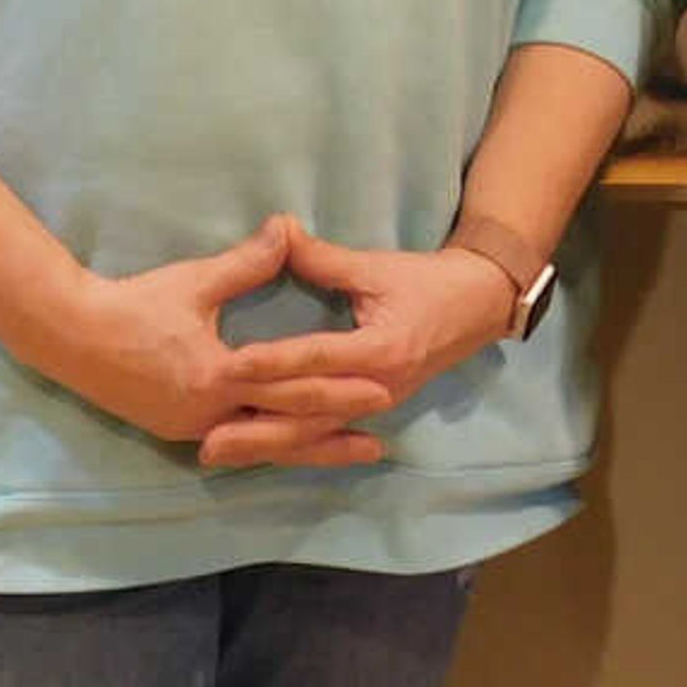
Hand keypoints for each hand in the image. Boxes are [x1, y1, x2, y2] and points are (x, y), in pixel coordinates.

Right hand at [19, 217, 392, 455]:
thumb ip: (248, 263)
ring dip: (305, 450)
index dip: (338, 388)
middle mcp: (209, 414)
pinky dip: (269, 447)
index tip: (380, 390)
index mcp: (218, 377)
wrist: (70, 336)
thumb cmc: (134, 304)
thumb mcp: (194, 281)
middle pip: (285, 429)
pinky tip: (288, 448)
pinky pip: (236, 444)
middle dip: (333, 436)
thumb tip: (288, 229)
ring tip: (347, 452)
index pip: (292, 385)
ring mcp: (192, 429)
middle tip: (380, 442)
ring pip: (262, 445)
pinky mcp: (178, 432)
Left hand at [193, 227, 521, 468]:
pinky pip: (325, 434)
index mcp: (380, 350)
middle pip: (309, 414)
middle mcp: (376, 388)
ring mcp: (375, 405)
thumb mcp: (376, 266)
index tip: (232, 364)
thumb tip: (278, 231)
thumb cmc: (427, 282)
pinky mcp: (371, 410)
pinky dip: (289, 446)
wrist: (478, 307)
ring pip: (313, 434)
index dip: (274, 362)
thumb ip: (324, 258)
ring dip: (265, 446)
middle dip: (258, 427)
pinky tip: (255, 455)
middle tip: (208, 436)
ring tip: (217, 452)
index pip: (317, 358)